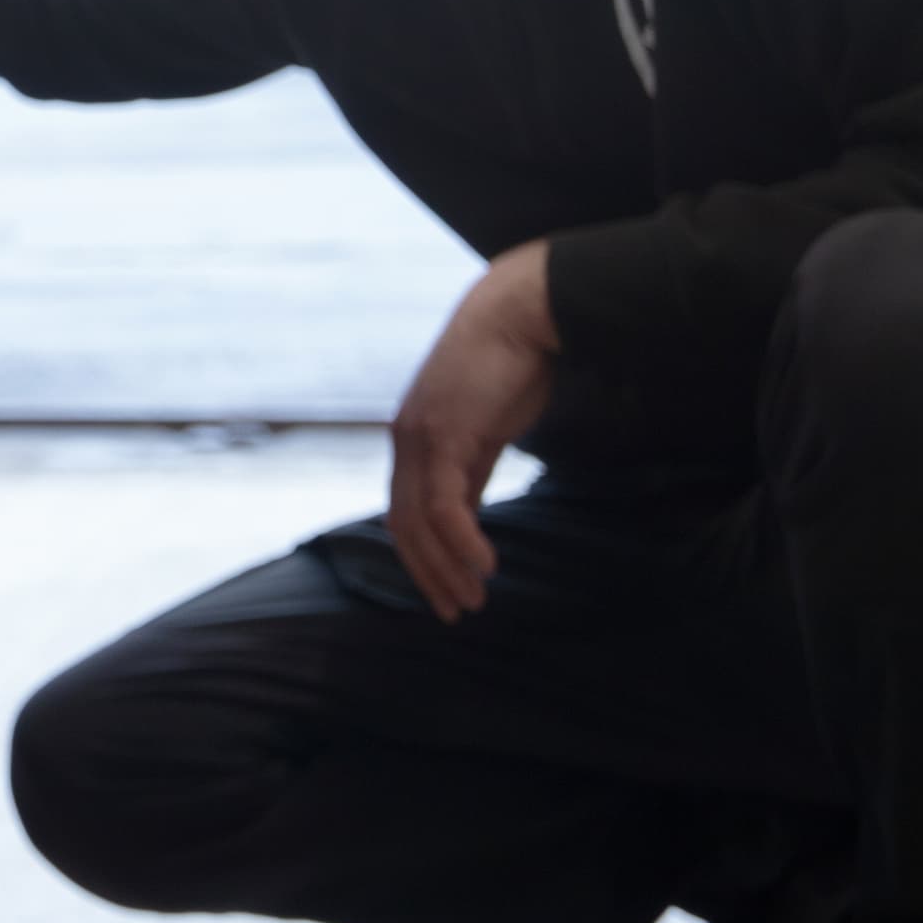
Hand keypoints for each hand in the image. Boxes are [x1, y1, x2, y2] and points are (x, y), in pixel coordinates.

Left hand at [387, 240, 558, 619]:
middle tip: (455, 611)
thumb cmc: (509, 364)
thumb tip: (469, 512)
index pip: (405, 512)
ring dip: (445, 568)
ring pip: (419, 522)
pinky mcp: (446, 433)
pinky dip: (461, 541)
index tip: (445, 589)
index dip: (422, 555)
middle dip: (427, 573)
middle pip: (403, 524)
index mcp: (412, 440)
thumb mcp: (486, 428)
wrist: (519, 311)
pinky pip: (446, 504)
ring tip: (473, 599)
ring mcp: (421, 437)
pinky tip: (485, 566)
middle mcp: (406, 441)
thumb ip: (472, 468)